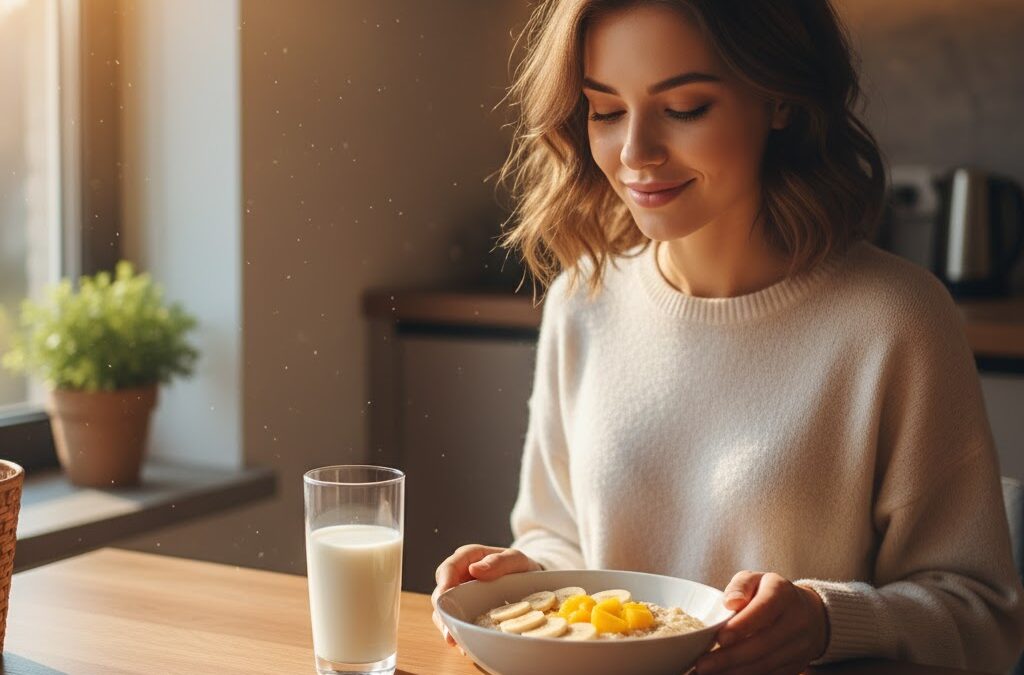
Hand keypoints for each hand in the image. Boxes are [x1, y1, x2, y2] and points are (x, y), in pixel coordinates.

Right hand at [430, 545, 542, 651]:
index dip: (443, 582)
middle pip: (441, 593)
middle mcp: (460, 577)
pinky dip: (459, 634)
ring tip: (455, 641)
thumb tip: (474, 569)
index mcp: (467, 559)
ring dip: (447, 626)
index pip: (448, 568)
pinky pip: (456, 623)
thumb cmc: (520, 567)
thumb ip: (498, 561)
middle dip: (442, 611)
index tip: (445, 595)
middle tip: (448, 628)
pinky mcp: (465, 612)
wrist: (530, 583)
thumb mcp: (515, 559)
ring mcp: (461, 596)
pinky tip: (465, 647)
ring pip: (444, 611)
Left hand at [694, 571, 827, 674]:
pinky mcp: (797, 665)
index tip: (720, 638)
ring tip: (707, 674)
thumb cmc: (770, 593)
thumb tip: (731, 602)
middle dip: (730, 657)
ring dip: (734, 672)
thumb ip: (740, 586)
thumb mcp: (755, 579)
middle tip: (702, 665)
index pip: (764, 610)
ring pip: (765, 664)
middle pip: (763, 644)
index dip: (742, 626)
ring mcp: (800, 646)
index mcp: (783, 594)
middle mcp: (796, 621)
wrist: (809, 614)